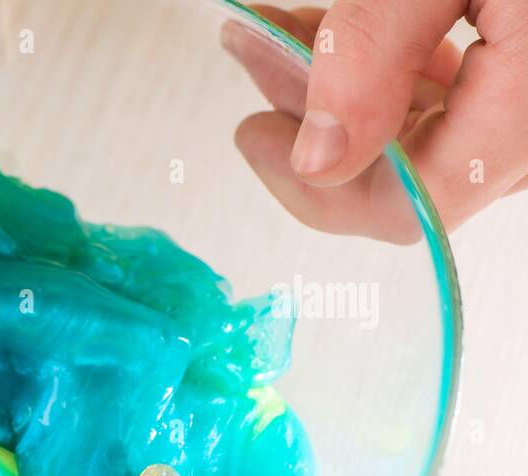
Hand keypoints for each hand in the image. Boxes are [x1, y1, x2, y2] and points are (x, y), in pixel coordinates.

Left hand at [224, 2, 527, 242]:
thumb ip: (373, 54)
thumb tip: (317, 160)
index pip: (413, 206)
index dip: (315, 188)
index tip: (252, 134)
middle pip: (413, 171)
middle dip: (316, 119)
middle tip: (252, 54)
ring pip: (431, 136)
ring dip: (346, 91)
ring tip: (278, 31)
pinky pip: (462, 102)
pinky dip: (395, 71)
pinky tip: (338, 30)